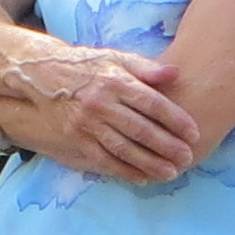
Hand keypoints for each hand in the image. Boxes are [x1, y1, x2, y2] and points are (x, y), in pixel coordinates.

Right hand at [0, 39, 201, 180]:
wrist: (41, 73)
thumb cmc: (86, 65)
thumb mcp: (114, 57)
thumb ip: (145, 67)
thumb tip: (175, 73)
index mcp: (114, 81)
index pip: (152, 103)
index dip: (175, 119)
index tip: (194, 133)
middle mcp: (100, 103)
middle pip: (140, 129)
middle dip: (166, 146)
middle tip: (188, 158)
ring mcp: (86, 123)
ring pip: (123, 148)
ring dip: (149, 163)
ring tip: (170, 173)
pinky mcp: (75, 138)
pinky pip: (103, 159)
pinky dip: (123, 171)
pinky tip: (142, 178)